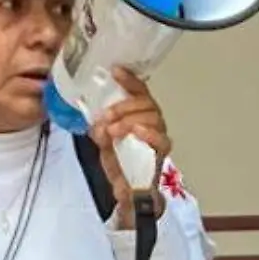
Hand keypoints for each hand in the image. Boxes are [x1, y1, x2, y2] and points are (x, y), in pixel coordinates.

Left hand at [90, 67, 173, 230]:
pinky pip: (161, 139)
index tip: (116, 70)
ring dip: (130, 119)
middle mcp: (152, 121)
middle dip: (125, 105)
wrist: (127, 189)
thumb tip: (97, 122)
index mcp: (138, 113)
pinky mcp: (161, 152)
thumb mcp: (103, 139)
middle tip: (107, 116)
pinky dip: (148, 132)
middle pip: (147, 103)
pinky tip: (136, 131)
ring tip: (113, 129)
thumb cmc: (118, 160)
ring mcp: (158, 136)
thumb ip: (99, 127)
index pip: (138, 91)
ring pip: (153, 117)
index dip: (129, 80)